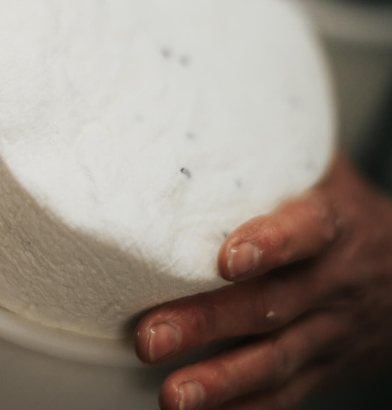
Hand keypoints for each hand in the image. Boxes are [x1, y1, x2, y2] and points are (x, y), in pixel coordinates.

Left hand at [135, 156, 391, 408]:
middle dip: (209, 323)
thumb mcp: (324, 175)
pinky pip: (289, 395)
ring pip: (276, 359)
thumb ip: (278, 153)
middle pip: (271, 306)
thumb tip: (208, 116)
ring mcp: (329, 331)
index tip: (226, 258)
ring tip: (172, 395)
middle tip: (150, 335)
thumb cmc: (347, 213)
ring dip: (222, 380)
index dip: (270, 245)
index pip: (304, 232)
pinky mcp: (325, 365)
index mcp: (332, 225)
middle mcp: (331, 282)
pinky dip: (247, 408)